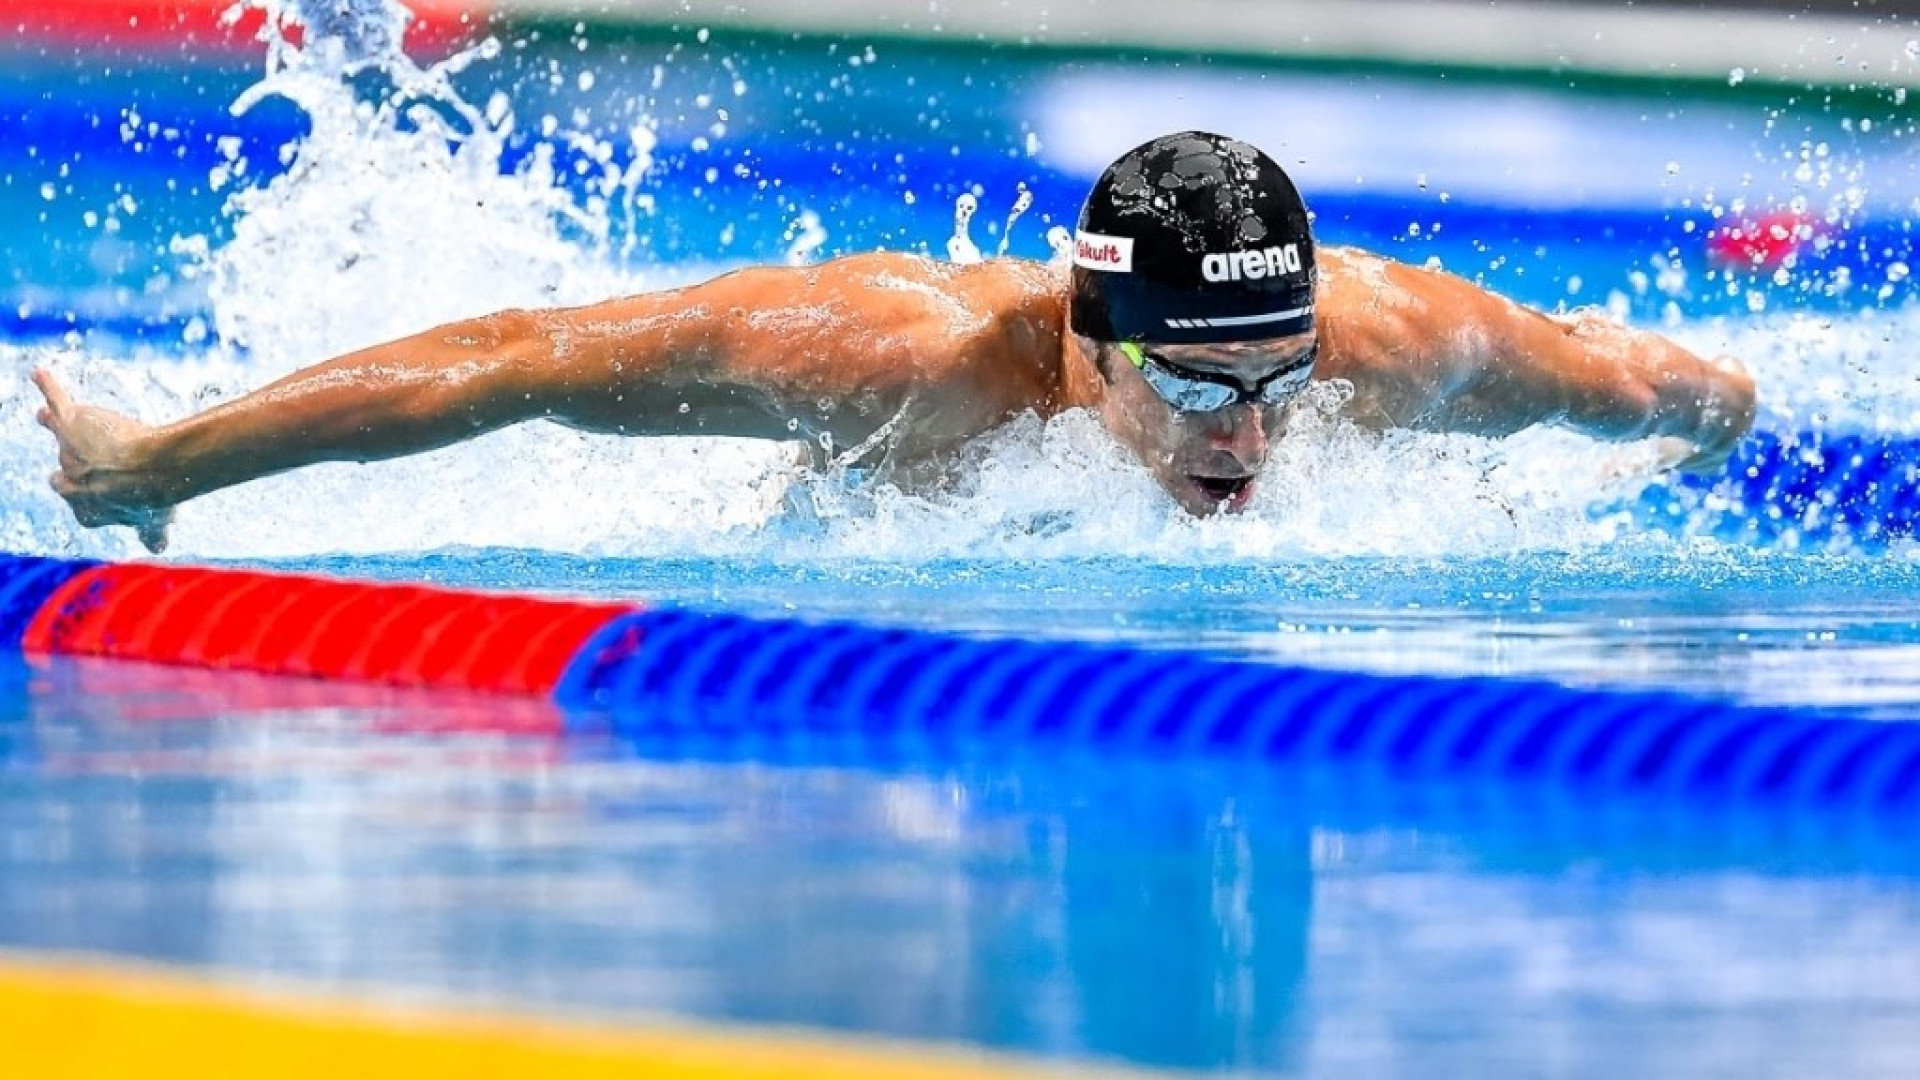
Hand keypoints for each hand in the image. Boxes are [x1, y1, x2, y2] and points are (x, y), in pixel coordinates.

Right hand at [33, 369, 174, 552]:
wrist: (151, 471)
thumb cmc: (155, 499)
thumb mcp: (155, 522)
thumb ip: (152, 534)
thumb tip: (158, 547)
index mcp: (86, 510)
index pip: (80, 500)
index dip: (88, 492)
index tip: (94, 487)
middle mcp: (70, 482)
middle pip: (63, 469)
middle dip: (66, 461)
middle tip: (68, 452)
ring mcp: (68, 449)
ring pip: (60, 434)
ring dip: (56, 424)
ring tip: (47, 414)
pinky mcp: (72, 422)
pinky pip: (56, 401)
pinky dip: (48, 387)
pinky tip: (41, 374)